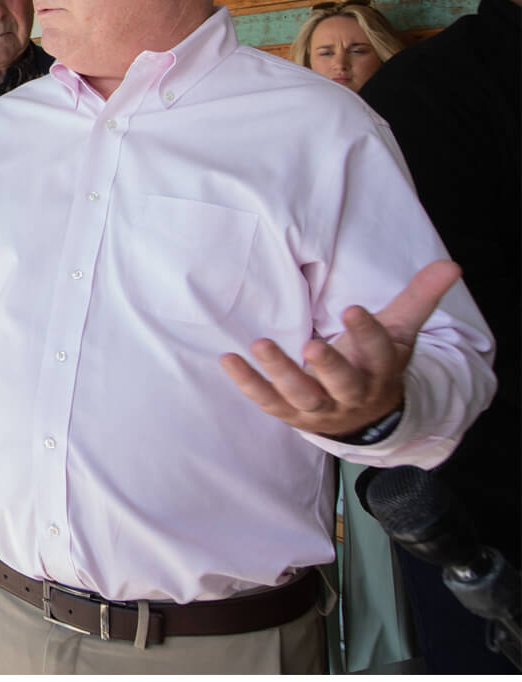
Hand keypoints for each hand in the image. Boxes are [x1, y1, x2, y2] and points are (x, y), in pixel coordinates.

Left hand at [220, 260, 460, 437]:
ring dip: (281, 373)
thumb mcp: (400, 331)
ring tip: (261, 344)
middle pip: (343, 384)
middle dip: (329, 366)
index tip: (352, 309)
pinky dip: (248, 383)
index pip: (379, 353)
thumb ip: (419, 298)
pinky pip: (267, 401)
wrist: (365, 416)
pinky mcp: (291, 414)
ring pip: (302, 396)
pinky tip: (229, 359)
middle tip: (313, 345)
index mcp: (381, 371)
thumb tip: (451, 264)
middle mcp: (353, 394)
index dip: (367, 333)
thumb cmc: (377, 363)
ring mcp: (320, 408)